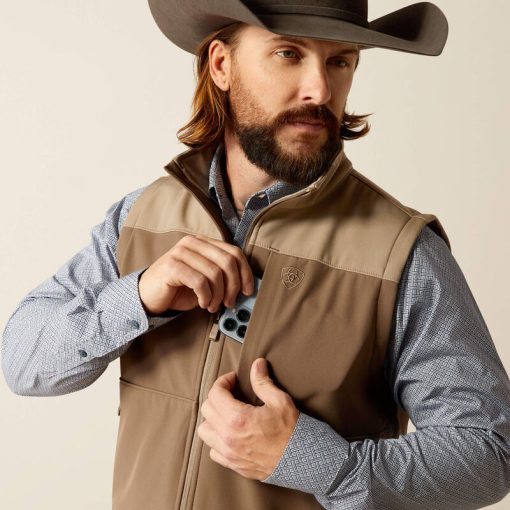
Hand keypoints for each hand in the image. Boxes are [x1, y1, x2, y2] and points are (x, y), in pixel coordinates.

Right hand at [138, 233, 253, 314]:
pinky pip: (199, 281)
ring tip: (213, 305)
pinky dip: (206, 296)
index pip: (234, 252)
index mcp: (204, 243)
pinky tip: (203, 303)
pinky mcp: (172, 266)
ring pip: (215, 273)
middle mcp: (193, 243)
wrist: (148, 296)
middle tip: (229, 302)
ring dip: (218, 295)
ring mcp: (181, 252)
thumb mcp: (206, 281)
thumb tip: (246, 288)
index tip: (248, 291)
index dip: (245, 273)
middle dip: (233, 286)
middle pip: (227, 261)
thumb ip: (222, 277)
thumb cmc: (179, 289)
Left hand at [197, 358, 299, 480]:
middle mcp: (228, 437)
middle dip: (217, 396)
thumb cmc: (292, 430)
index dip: (223, 381)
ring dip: (212, 419)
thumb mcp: (279, 401)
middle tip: (231, 393)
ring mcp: (229, 453)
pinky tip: (230, 433)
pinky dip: (216, 439)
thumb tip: (257, 364)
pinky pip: (213, 450)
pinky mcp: (233, 464)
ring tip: (227, 413)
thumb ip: (262, 382)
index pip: (215, 393)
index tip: (233, 379)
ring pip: (204, 431)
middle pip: (207, 410)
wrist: (301, 459)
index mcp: (238, 418)